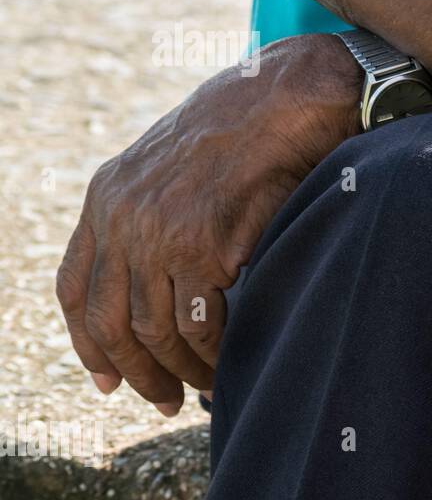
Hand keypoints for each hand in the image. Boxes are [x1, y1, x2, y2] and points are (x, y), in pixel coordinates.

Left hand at [56, 34, 358, 414]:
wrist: (287, 99)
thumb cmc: (246, 130)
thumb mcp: (174, 165)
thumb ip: (152, 213)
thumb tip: (160, 281)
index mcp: (106, 196)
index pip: (75, 286)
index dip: (86, 342)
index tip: (107, 379)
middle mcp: (122, 216)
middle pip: (110, 321)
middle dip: (135, 371)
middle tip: (163, 400)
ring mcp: (161, 232)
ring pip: (154, 330)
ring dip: (179, 369)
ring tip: (202, 387)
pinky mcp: (204, 245)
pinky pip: (201, 322)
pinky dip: (213, 352)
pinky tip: (228, 361)